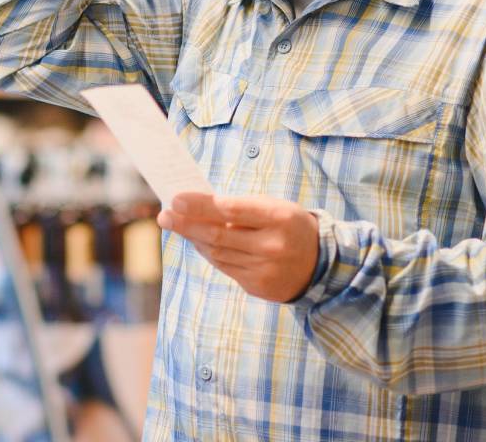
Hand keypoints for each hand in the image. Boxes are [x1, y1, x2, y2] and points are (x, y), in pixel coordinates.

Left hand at [158, 192, 319, 302]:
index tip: (176, 199)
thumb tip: (196, 206)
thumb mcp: (275, 207)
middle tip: (164, 216)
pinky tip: (199, 242)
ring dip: (194, 239)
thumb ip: (241, 207)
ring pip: (217, 253)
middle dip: (186, 224)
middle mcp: (272, 246)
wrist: (321, 264)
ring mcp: (265, 270)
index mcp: (279, 218)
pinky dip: (209, 253)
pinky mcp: (258, 286)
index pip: (232, 210)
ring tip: (178, 225)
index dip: (200, 205)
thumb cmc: (290, 226)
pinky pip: (225, 267)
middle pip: (218, 235)